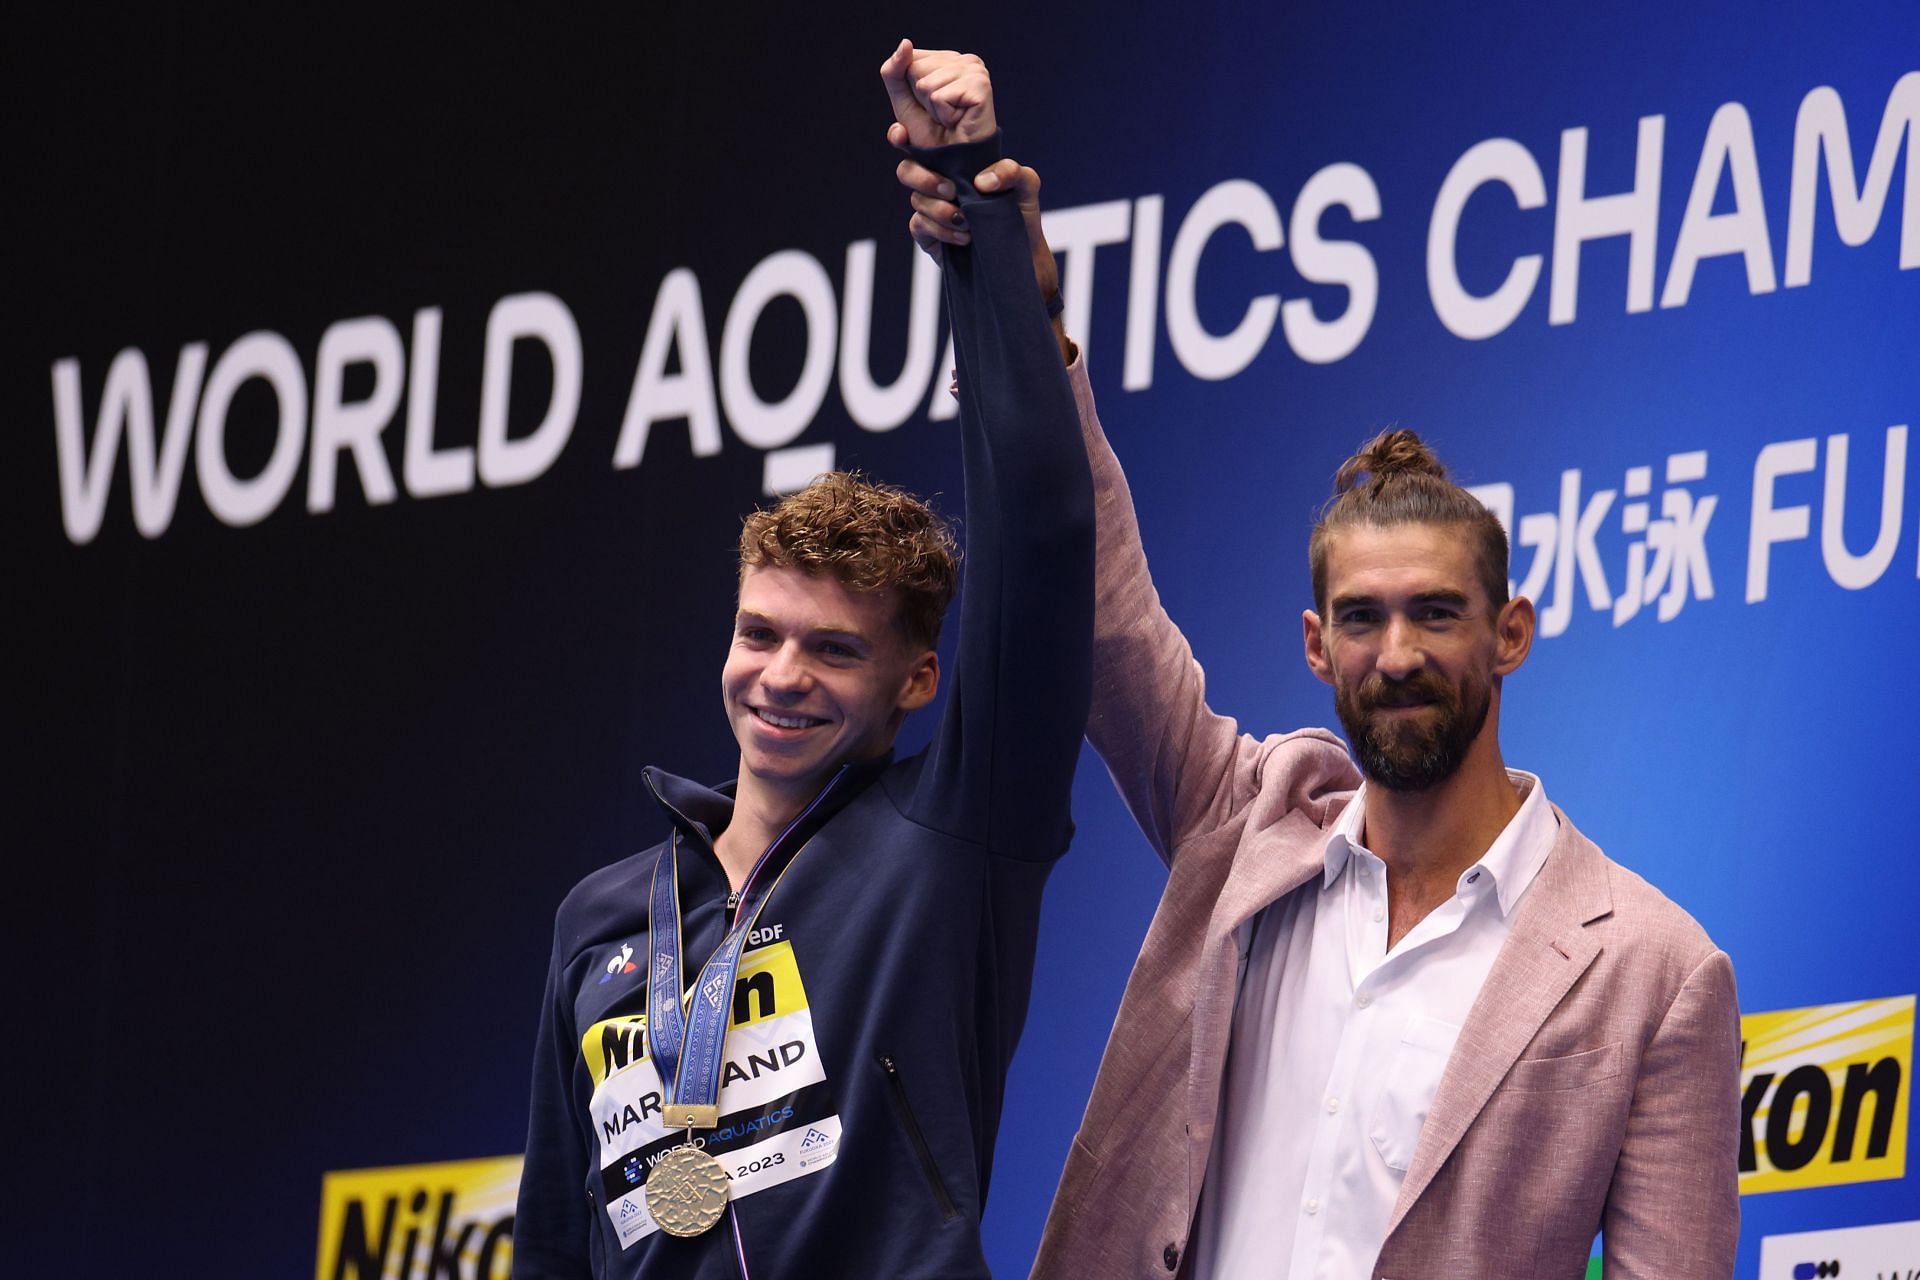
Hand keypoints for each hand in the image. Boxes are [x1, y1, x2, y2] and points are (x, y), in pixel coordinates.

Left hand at [879, 40, 995, 149]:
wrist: (957, 166)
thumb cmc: (934, 136)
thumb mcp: (904, 102)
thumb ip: (894, 72)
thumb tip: (905, 43)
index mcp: (949, 59)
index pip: (909, 59)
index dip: (911, 90)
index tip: (930, 106)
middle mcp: (965, 60)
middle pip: (915, 69)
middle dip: (921, 99)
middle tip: (942, 115)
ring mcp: (975, 70)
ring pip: (926, 84)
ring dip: (933, 110)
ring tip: (951, 118)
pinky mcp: (980, 85)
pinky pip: (940, 96)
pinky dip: (944, 115)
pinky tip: (959, 120)